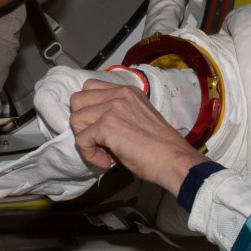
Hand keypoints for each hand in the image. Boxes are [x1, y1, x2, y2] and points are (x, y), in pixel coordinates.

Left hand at [69, 80, 205, 193]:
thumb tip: (93, 127)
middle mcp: (119, 93)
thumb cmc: (160, 147)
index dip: (89, 110)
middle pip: (77, 100)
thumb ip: (115, 114)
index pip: (90, 88)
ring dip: (85, 140)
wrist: (175, 160)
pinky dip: (89, 154)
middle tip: (98, 141)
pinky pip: (82, 140)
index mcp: (127, 91)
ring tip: (104, 153)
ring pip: (75, 119)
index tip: (100, 129)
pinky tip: (106, 162)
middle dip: (82, 123)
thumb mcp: (136, 119)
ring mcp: (112, 107)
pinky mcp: (107, 125)